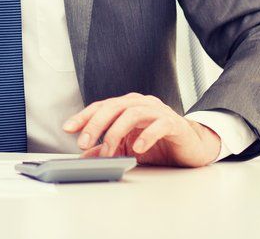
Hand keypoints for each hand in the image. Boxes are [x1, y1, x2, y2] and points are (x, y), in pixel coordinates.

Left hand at [61, 92, 221, 167]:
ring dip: (117, 132)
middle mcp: (141, 103)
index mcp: (128, 105)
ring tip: (109, 151)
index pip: (101, 106)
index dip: (83, 116)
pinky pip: (159, 125)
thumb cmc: (159, 144)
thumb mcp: (127, 147)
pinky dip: (146, 136)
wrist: (192, 147)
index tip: (68, 128)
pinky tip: (138, 149)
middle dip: (96, 124)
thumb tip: (84, 157)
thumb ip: (107, 149)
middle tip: (84, 142)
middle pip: (113, 106)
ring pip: (132, 113)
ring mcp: (158, 111)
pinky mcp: (175, 124)